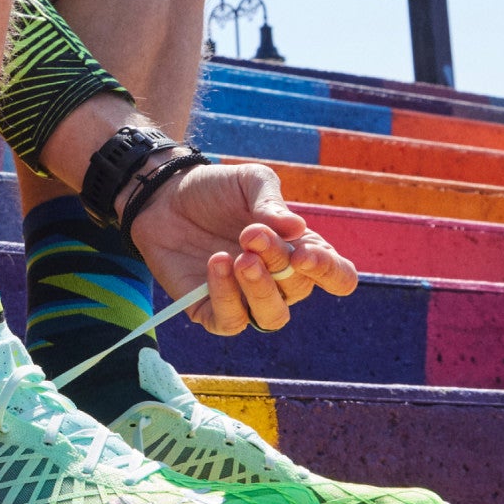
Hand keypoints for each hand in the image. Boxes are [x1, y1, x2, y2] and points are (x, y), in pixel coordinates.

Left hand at [126, 159, 357, 335]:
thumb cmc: (216, 190)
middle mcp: (279, 280)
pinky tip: (217, 263)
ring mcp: (246, 298)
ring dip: (260, 290)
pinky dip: (227, 296)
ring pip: (271, 316)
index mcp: (300, 250)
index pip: (337, 276)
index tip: (305, 253)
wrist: (165, 196)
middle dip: (278, 262)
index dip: (330, 272)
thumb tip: (298, 229)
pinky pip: (231, 321)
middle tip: (250, 233)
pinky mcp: (211, 310)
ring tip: (240, 258)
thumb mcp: (249, 182)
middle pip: (299, 290)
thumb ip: (272, 203)